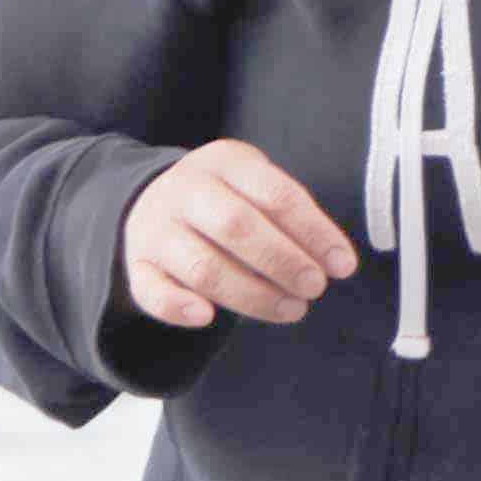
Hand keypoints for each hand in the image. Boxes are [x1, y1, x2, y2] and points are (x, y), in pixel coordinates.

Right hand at [122, 139, 356, 330]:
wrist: (155, 199)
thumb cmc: (230, 198)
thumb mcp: (260, 186)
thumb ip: (295, 217)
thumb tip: (336, 262)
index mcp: (225, 163)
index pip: (276, 195)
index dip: (315, 233)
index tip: (343, 266)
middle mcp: (185, 190)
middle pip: (237, 226)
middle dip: (284, 262)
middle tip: (316, 287)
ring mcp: (156, 228)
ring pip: (203, 267)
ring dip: (252, 295)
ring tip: (293, 309)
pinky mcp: (138, 265)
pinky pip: (152, 290)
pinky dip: (178, 306)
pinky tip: (208, 317)